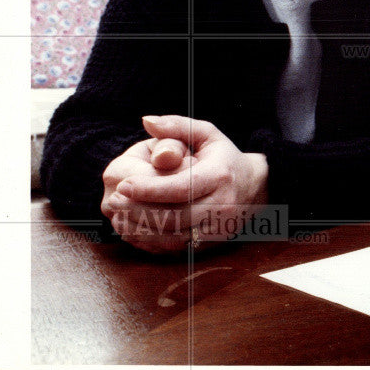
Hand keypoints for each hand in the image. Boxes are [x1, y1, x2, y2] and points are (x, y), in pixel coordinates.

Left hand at [101, 116, 268, 253]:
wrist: (256, 188)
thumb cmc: (224, 158)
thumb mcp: (207, 134)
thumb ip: (177, 125)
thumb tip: (147, 121)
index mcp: (219, 177)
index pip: (179, 188)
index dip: (148, 189)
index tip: (123, 185)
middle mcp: (221, 206)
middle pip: (173, 216)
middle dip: (138, 210)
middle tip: (114, 201)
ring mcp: (217, 228)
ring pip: (173, 236)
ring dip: (141, 229)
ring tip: (119, 217)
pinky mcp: (211, 243)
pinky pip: (176, 248)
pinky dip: (152, 242)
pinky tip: (135, 230)